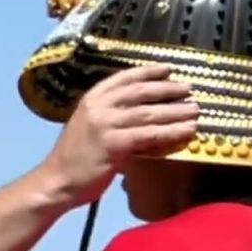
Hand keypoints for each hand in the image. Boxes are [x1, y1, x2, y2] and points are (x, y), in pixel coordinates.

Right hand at [38, 64, 198, 208]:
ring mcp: (105, 124)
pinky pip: (148, 135)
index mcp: (92, 98)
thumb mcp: (90, 127)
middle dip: (167, 89)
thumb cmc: (75, 157)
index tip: (168, 69)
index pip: (123, 78)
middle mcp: (98, 107)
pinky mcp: (113, 144)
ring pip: (148, 113)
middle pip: (140, 92)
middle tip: (189, 89)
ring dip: (175, 111)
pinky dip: (169, 132)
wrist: (57, 181)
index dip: (148, 72)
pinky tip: (185, 131)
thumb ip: (112, 117)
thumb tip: (144, 114)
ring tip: (195, 110)